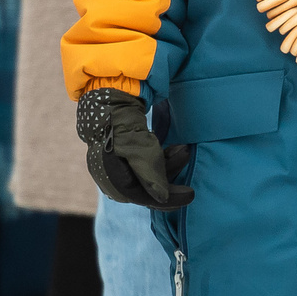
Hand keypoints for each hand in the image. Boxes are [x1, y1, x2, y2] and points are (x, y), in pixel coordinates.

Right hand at [79, 87, 192, 208]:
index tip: (191, 194)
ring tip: (182, 147)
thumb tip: (163, 198)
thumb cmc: (122, 124)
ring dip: (167, 161)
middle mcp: (111, 179)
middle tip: (186, 154)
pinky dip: (159, 156)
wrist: (105, 97)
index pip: (146, 198)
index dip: (171, 198)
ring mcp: (115, 166)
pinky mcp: (121, 154)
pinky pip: (144, 163)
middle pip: (148, 186)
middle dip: (170, 171)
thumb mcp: (141, 150)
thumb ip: (152, 176)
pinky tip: (172, 146)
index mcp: (113, 182)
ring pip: (148, 173)